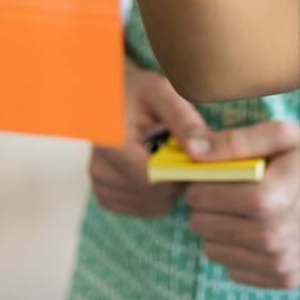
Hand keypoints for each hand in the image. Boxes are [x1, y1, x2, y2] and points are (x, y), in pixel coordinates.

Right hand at [89, 61, 211, 218]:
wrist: (107, 94)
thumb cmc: (136, 90)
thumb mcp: (162, 93)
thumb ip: (184, 122)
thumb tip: (201, 153)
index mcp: (113, 145)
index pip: (156, 183)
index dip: (181, 175)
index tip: (191, 156)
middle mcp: (100, 170)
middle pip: (155, 199)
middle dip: (175, 181)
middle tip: (177, 152)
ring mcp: (99, 185)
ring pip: (150, 207)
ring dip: (165, 189)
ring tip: (161, 156)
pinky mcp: (103, 194)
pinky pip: (140, 208)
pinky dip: (152, 195)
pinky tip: (150, 167)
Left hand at [184, 120, 299, 290]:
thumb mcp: (282, 136)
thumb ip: (235, 140)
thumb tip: (192, 149)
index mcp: (269, 198)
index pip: (201, 197)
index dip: (199, 183)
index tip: (210, 176)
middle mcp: (272, 237)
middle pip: (203, 225)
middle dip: (206, 206)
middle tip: (225, 193)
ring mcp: (279, 262)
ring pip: (213, 250)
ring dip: (219, 230)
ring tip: (241, 212)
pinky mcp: (284, 278)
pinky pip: (234, 270)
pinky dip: (237, 251)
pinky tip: (256, 232)